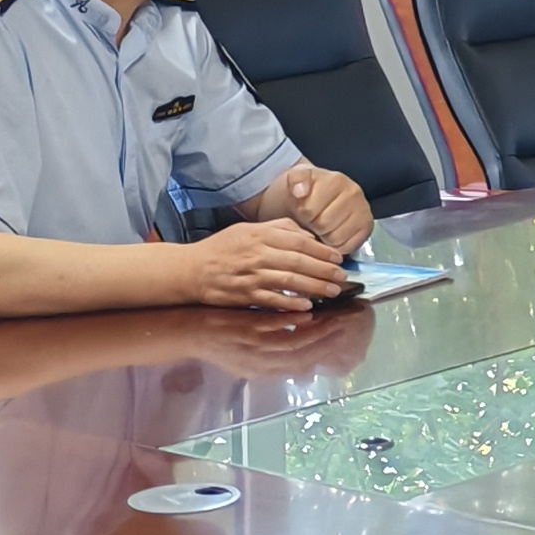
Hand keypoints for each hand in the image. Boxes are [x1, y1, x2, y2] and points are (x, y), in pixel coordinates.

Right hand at [182, 218, 347, 311]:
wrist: (191, 269)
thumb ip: (278, 228)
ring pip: (290, 280)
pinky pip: (272, 300)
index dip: (322, 250)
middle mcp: (257, 253)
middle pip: (299, 261)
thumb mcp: (248, 229)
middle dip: (325, 270)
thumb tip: (306, 234)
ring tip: (332, 291)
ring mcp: (251, 275)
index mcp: (260, 235)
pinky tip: (307, 305)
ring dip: (315, 286)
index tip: (338, 257)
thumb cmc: (222, 249)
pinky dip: (291, 303)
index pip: (299, 241)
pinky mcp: (245, 295)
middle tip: (342, 277)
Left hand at [281, 165, 373, 252]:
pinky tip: (332, 234)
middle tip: (313, 219)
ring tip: (322, 226)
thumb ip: (294, 181)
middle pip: (323, 225)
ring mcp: (363, 210)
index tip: (303, 208)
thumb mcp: (293, 180)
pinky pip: (346, 247)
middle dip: (313, 226)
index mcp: (335, 180)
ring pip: (335, 239)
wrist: (316, 199)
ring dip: (324, 237)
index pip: (309, 211)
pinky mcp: (367, 227)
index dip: (302, 215)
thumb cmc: (305, 194)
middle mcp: (353, 193)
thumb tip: (301, 191)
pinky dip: (336, 246)